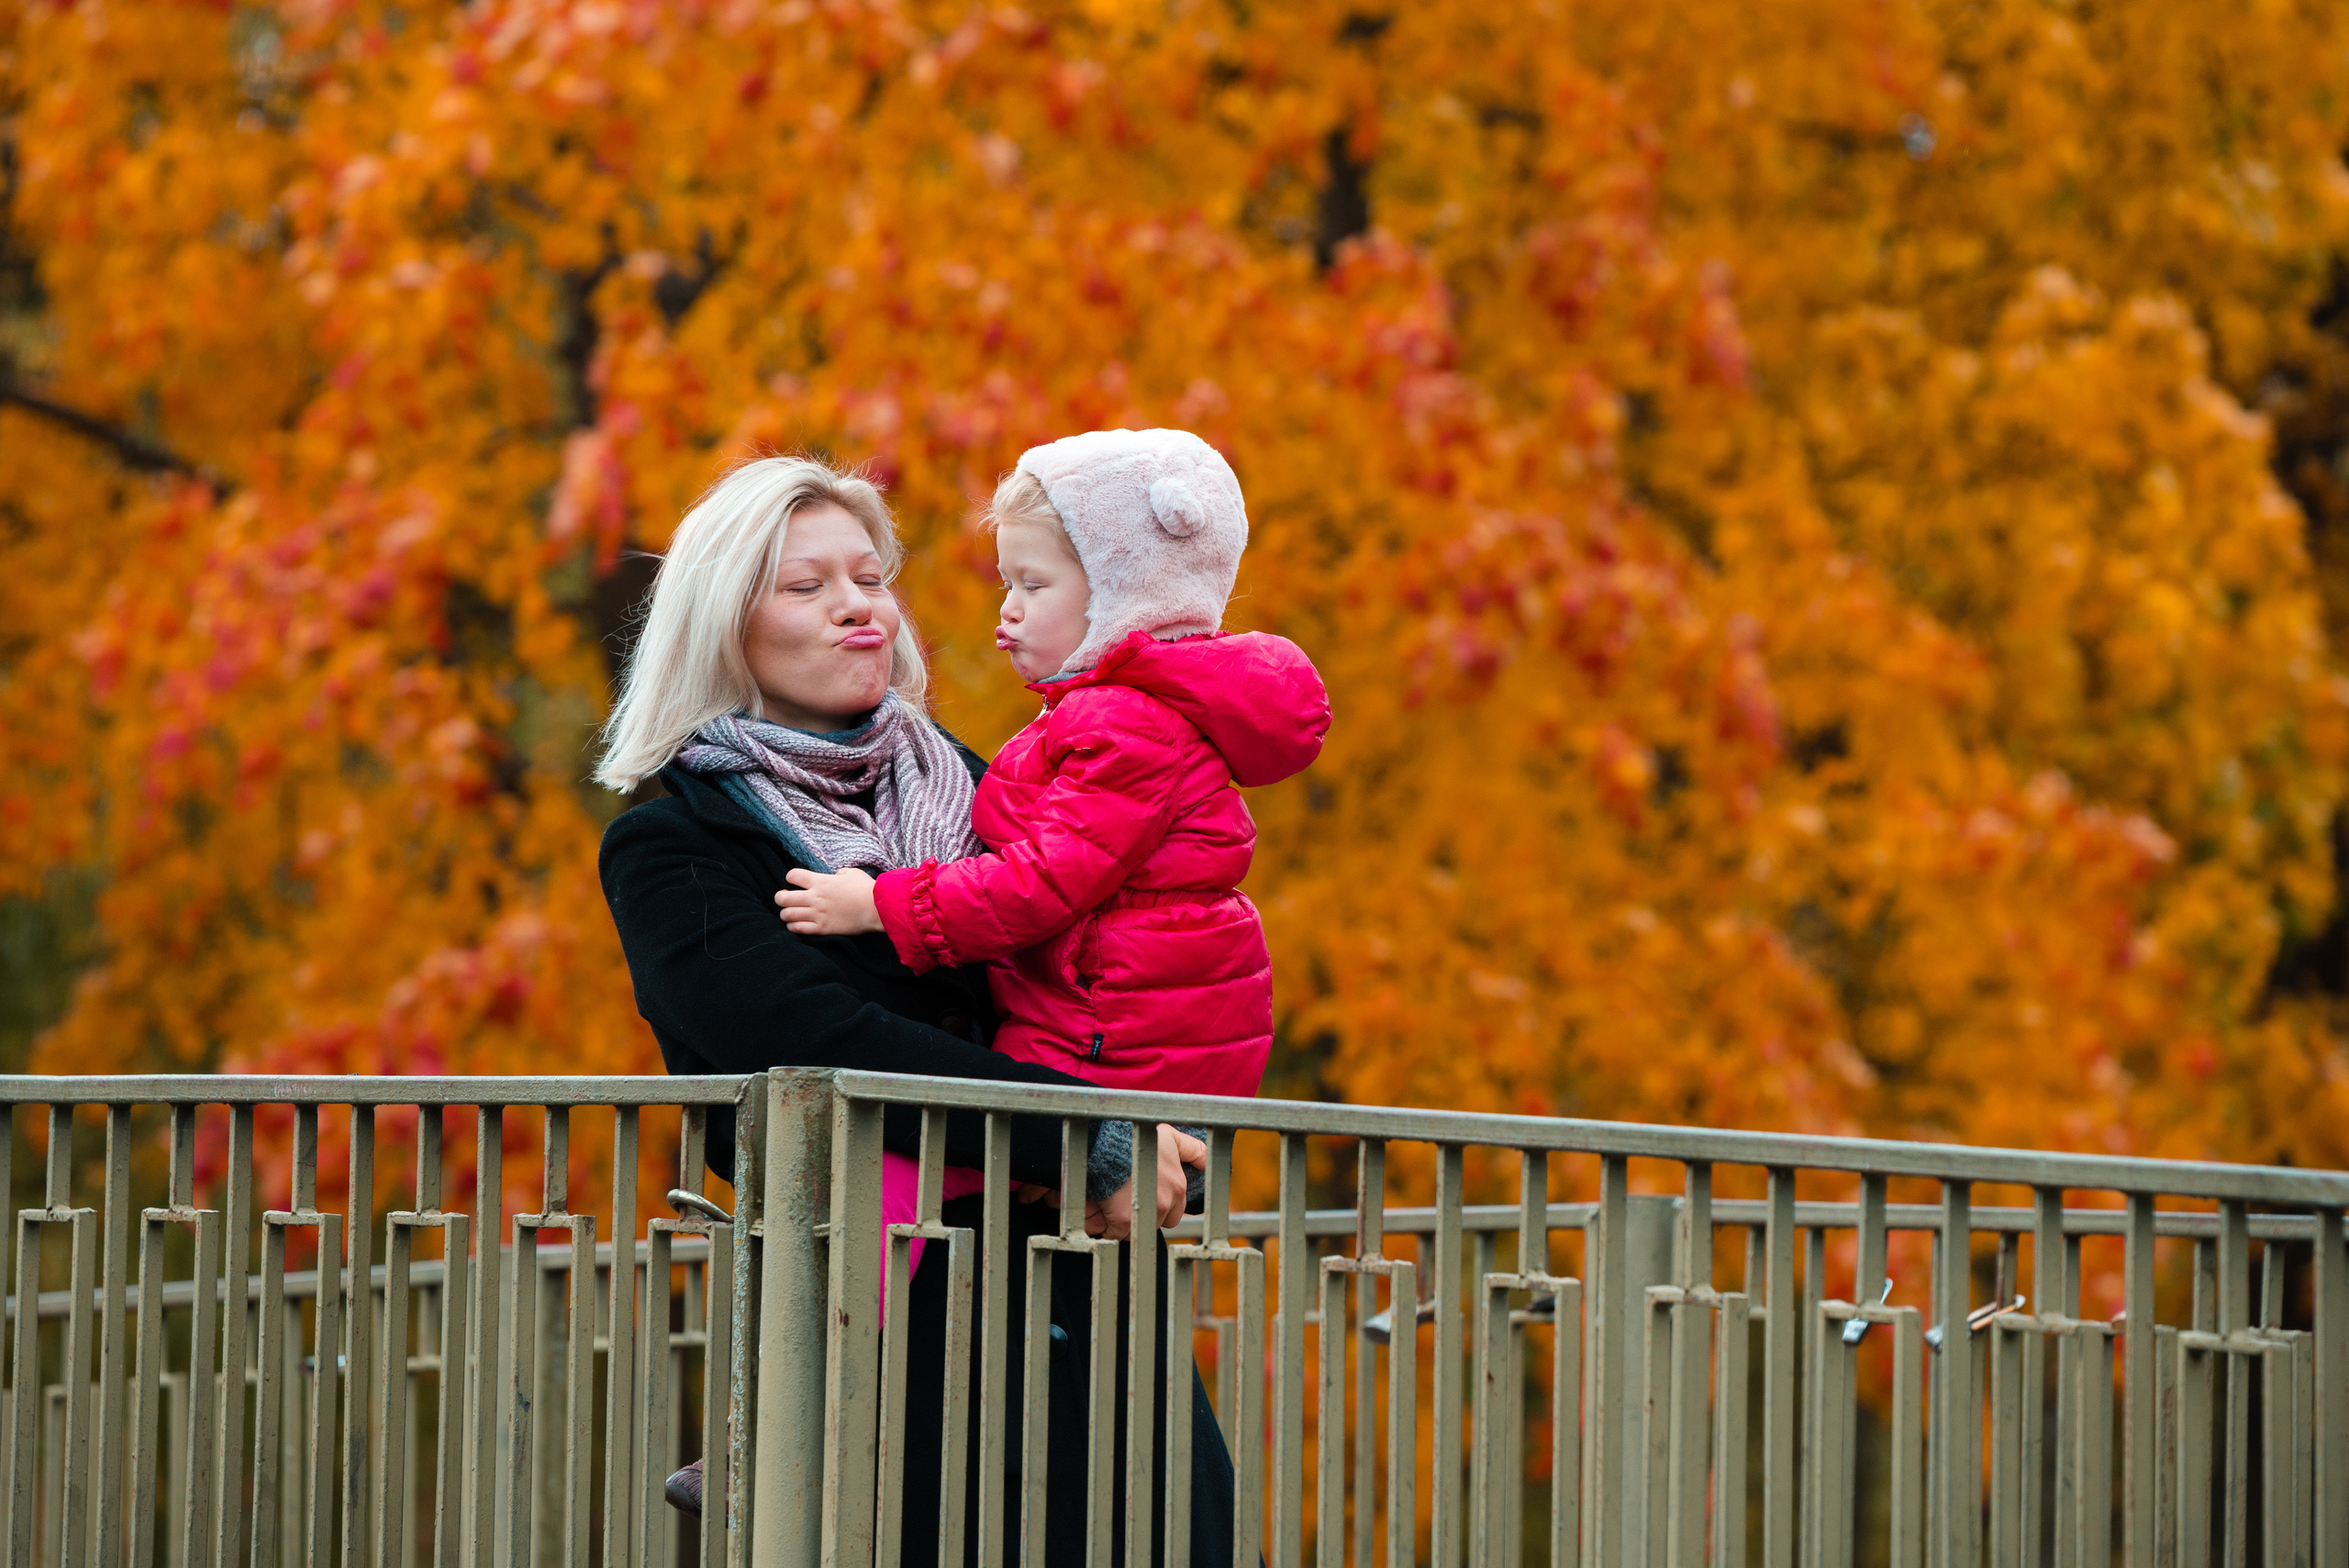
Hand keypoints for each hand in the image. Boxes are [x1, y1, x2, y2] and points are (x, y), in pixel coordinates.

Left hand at [775, 867, 880, 934]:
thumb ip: (838, 873)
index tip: (794, 881)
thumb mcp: (851, 873)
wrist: (877, 908)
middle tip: (785, 899)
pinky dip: (793, 927)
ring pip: (787, 915)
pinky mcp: (823, 928)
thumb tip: (834, 876)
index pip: (792, 875)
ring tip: (791, 914)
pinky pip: (798, 929)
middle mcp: (815, 897)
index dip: (790, 877)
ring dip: (786, 914)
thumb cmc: (866, 888)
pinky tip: (797, 925)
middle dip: (780, 898)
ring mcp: (817, 914)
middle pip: (783, 898)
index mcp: (821, 881)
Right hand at [1084, 1125, 1205, 1239]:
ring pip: (1136, 1229)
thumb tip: (1208, 1163)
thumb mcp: (1169, 1135)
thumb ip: (1193, 1149)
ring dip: (1125, 1221)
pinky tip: (1104, 1209)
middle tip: (1129, 1198)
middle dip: (1145, 1215)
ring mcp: (1145, 1214)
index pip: (1174, 1212)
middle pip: (1156, 1222)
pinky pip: (1116, 1233)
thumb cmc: (1135, 1137)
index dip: (1159, 1205)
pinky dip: (1108, 1226)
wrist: (1106, 1144)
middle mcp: (1165, 1204)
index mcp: (1177, 1188)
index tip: (1146, 1194)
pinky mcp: (1123, 1221)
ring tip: (1114, 1201)